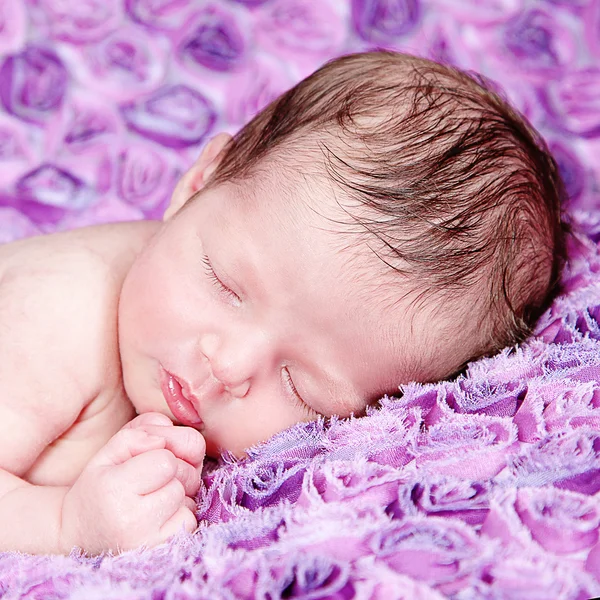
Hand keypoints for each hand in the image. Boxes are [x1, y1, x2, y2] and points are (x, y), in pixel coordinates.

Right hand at [59, 412, 205, 553]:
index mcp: (114, 489)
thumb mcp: (108, 453)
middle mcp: (132, 519)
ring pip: (189, 499)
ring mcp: (148, 541)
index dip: (161, 455)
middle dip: (174, 473)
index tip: (141, 466)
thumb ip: (139, 433)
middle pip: (184, 477)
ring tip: (150, 500)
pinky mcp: (161, 552)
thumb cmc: (99, 487)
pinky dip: (180, 515)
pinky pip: (190, 520)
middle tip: (148, 482)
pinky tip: (157, 518)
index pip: (167, 460)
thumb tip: (166, 434)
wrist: (79, 534)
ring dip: (177, 495)